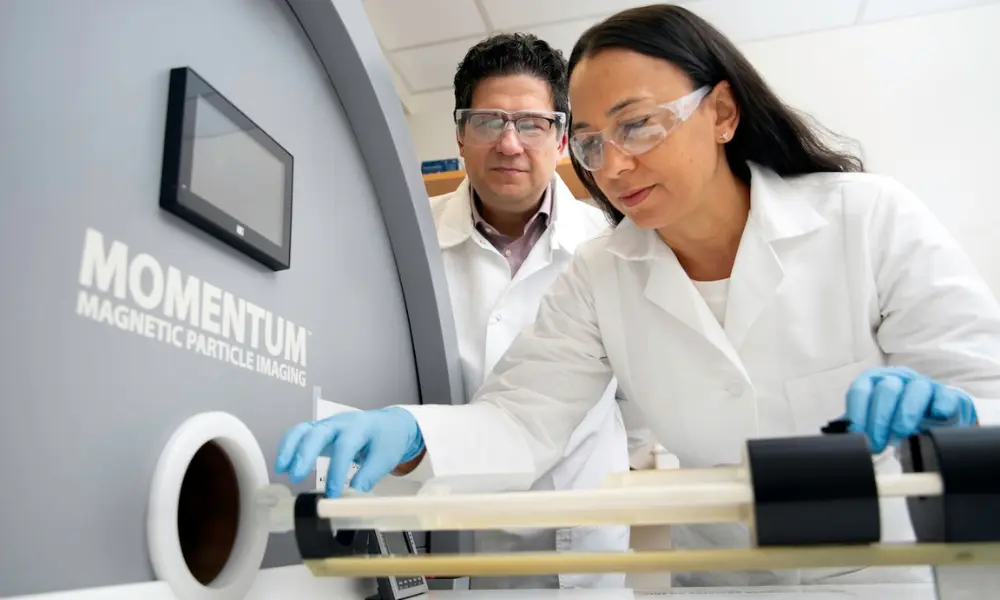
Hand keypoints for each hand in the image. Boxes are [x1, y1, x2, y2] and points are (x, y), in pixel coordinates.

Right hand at [274, 407, 423, 496]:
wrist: (390, 424)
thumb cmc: (388, 440)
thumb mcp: (386, 458)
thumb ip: (369, 476)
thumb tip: (352, 496)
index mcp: (361, 427)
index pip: (345, 446)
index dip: (337, 470)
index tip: (332, 493)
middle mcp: (341, 423)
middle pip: (318, 432)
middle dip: (305, 454)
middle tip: (296, 477)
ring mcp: (329, 424)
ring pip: (304, 429)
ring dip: (290, 448)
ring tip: (281, 470)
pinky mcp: (320, 430)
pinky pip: (301, 433)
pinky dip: (289, 446)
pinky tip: (283, 464)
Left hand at [844, 366, 976, 452]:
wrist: (934, 423)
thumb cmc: (896, 420)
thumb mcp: (874, 421)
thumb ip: (856, 425)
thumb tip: (837, 437)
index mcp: (876, 381)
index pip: (861, 388)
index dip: (856, 411)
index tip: (856, 433)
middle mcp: (900, 379)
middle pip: (886, 389)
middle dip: (878, 418)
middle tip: (876, 443)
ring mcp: (926, 385)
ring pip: (916, 389)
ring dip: (905, 414)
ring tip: (900, 434)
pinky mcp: (950, 396)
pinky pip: (946, 396)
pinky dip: (941, 406)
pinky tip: (935, 418)